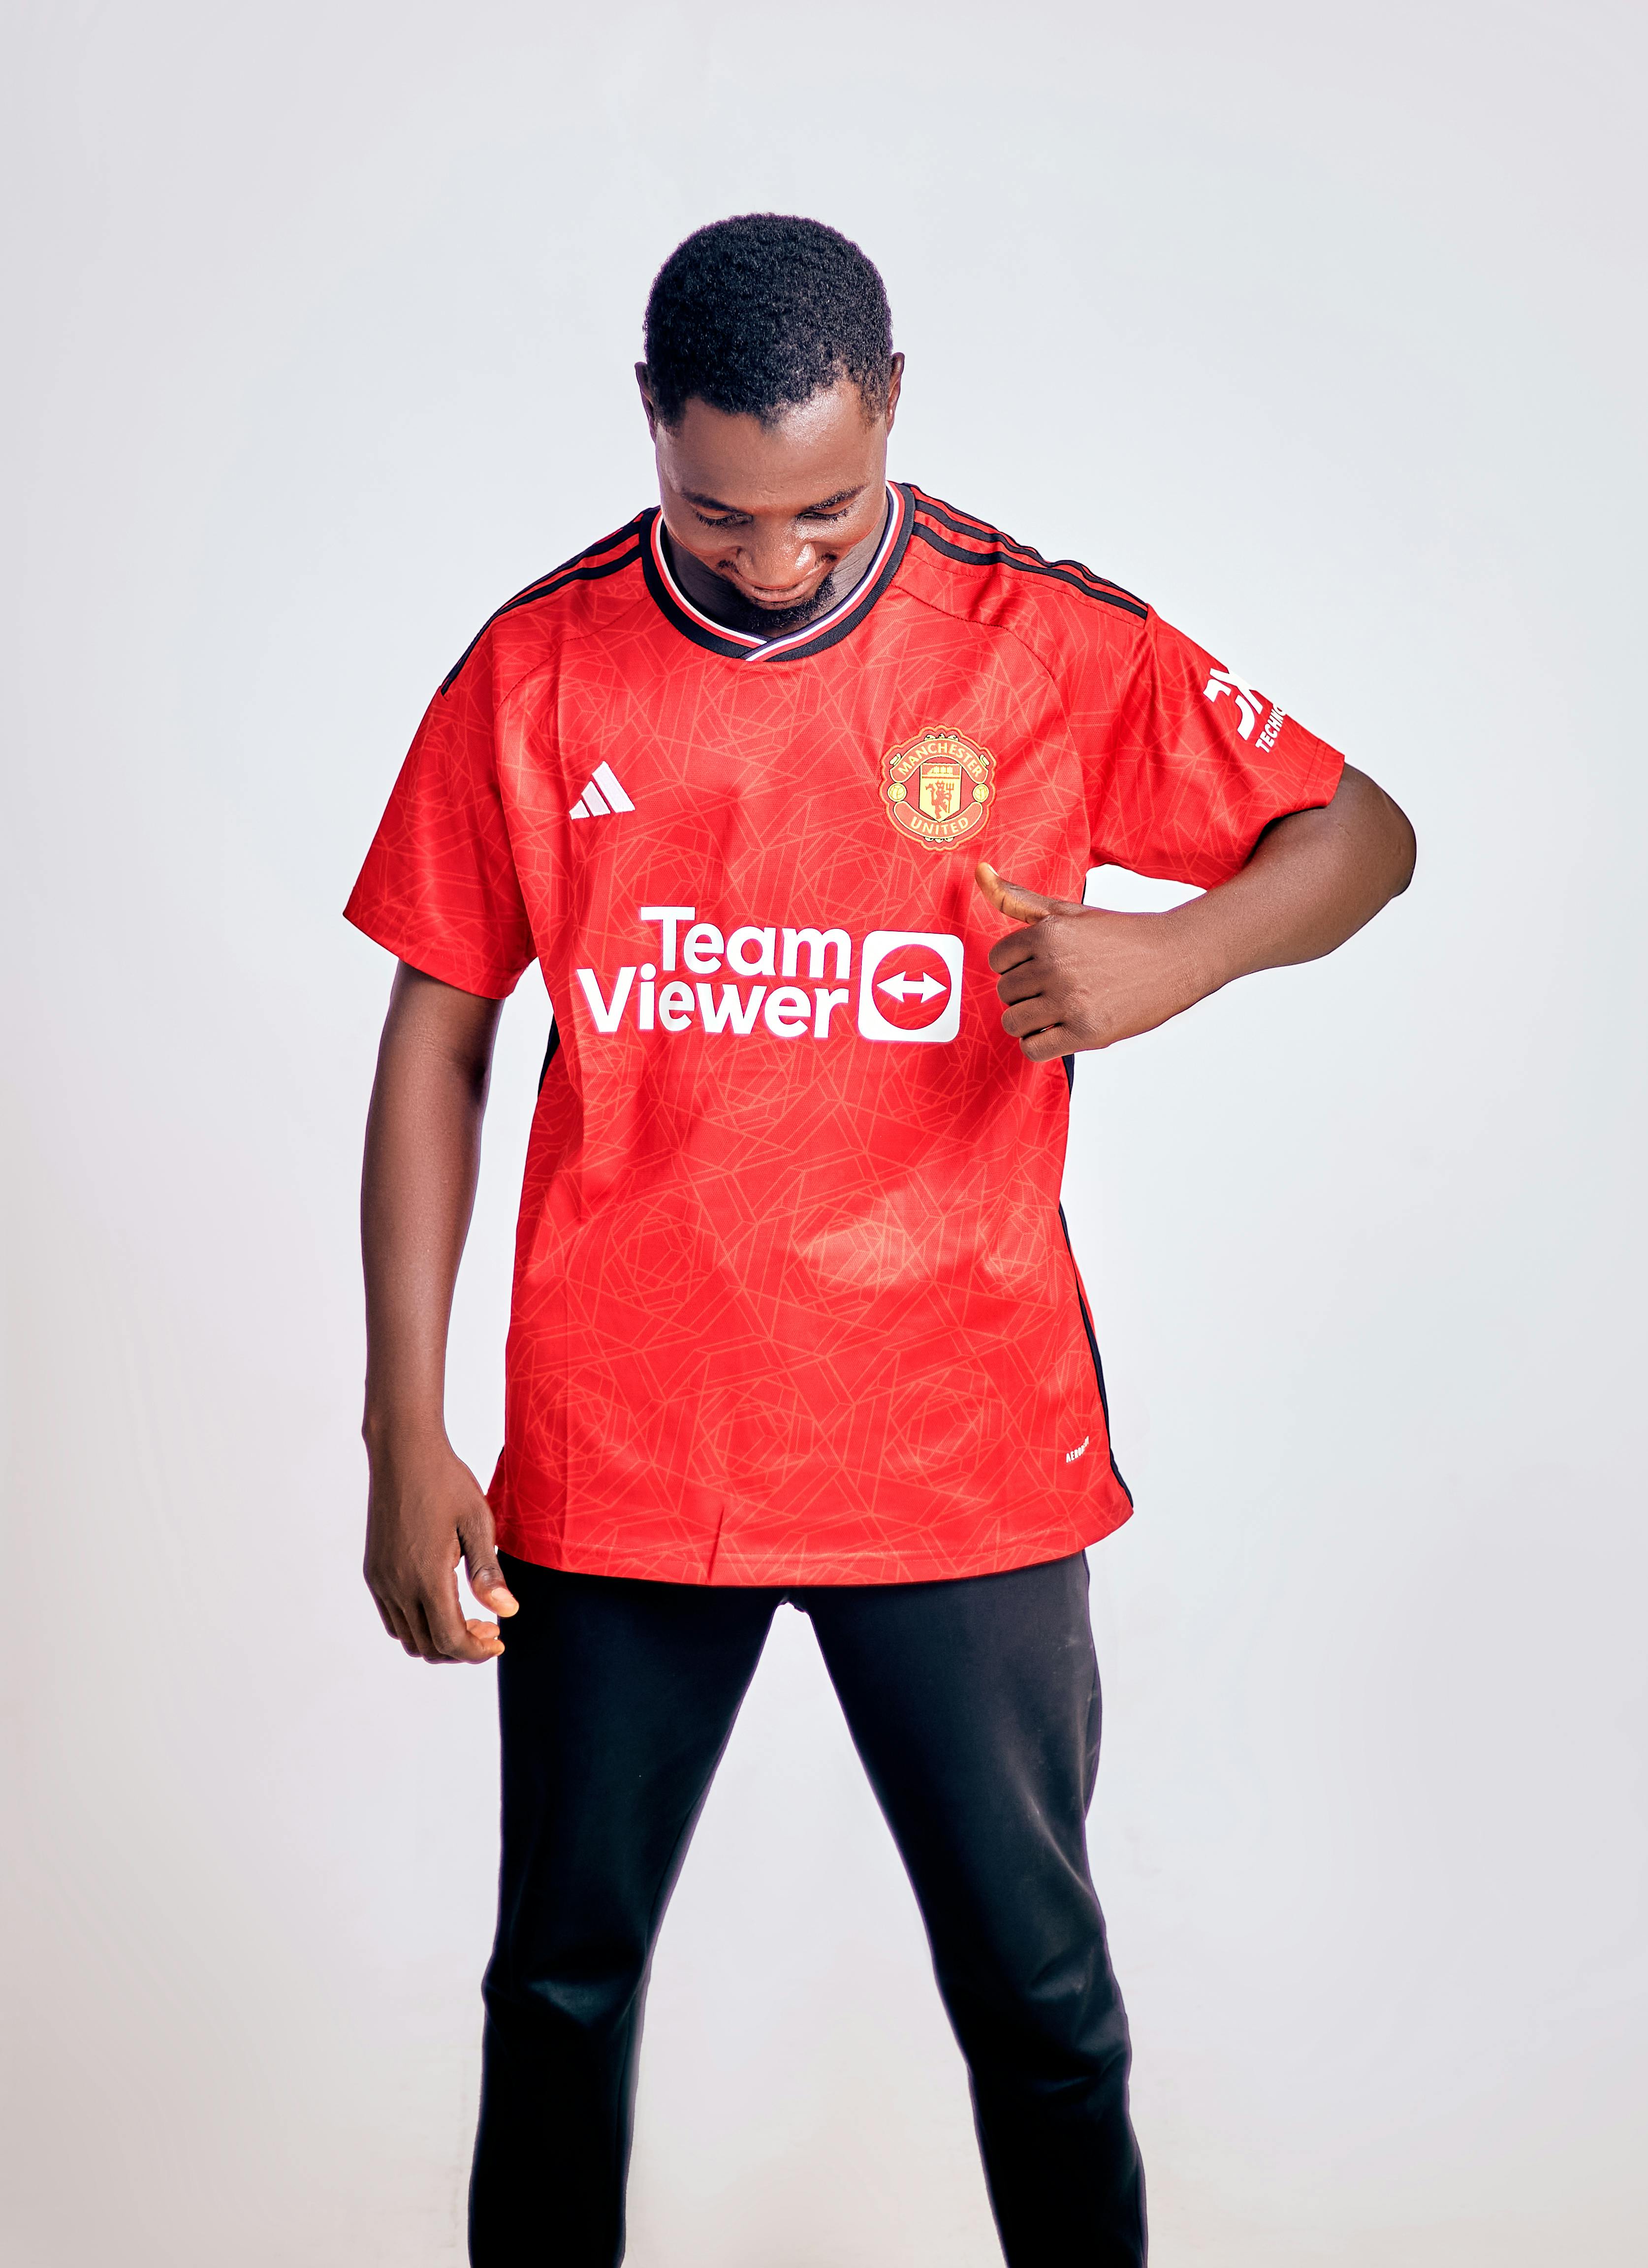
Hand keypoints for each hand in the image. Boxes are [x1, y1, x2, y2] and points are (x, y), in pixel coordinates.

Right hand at [363, 1433, 518, 1663]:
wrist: (404, 1452)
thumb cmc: (447, 1482)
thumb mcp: (478, 1523)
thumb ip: (488, 1573)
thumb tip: (508, 1613)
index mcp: (427, 1577)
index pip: (451, 1640)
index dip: (477, 1652)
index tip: (499, 1641)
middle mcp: (397, 1585)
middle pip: (429, 1647)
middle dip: (462, 1649)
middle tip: (489, 1629)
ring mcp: (381, 1580)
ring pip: (407, 1637)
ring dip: (438, 1639)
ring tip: (468, 1618)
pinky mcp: (373, 1571)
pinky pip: (393, 1617)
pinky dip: (418, 1625)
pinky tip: (442, 1602)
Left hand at [974, 861, 1208, 1060]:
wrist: (1178, 957)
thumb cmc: (1122, 935)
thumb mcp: (1068, 912)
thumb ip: (1019, 898)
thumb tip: (979, 871)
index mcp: (1047, 933)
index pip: (998, 961)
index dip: (1019, 967)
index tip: (1044, 967)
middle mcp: (1054, 966)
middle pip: (1005, 993)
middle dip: (1027, 993)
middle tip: (1060, 988)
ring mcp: (1069, 1001)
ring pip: (1013, 1022)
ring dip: (1032, 1021)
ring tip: (1060, 1010)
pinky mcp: (1085, 1032)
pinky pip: (1033, 1049)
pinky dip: (1041, 1044)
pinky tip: (1061, 1030)